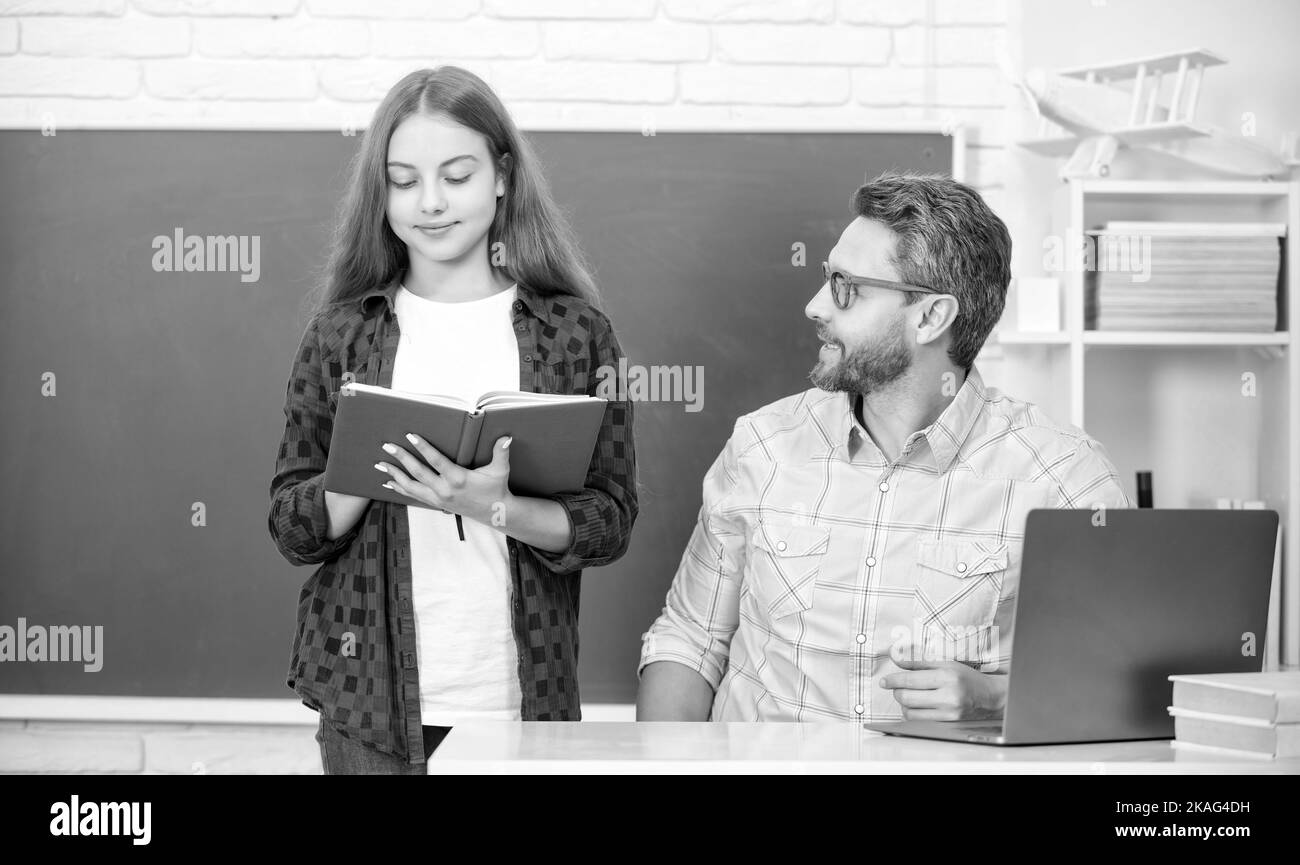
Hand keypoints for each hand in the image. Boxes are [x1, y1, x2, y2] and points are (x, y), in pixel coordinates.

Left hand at [374, 433, 513, 526]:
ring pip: (411, 486)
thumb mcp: (500, 470)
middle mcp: (444, 490)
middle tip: (387, 446)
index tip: (410, 436)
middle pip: (417, 472)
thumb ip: (501, 453)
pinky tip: (388, 483)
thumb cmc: (497, 488)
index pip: (436, 460)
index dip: (422, 447)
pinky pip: (414, 495)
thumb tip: (506, 437)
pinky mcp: (436, 504)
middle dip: (401, 458)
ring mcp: (438, 499)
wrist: (494, 513)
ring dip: (394, 474)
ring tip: (380, 464)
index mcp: (458, 478)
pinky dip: (400, 489)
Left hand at [878, 643, 1007, 720]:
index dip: (893, 679)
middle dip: (897, 691)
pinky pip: (919, 720)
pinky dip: (912, 713)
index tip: (884, 681)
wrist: (990, 697)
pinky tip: (917, 706)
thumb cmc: (966, 678)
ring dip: (903, 703)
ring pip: (910, 710)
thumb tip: (896, 657)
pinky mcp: (948, 724)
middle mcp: (948, 695)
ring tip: (909, 695)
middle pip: (907, 696)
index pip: (911, 679)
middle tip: (897, 686)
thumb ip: (918, 660)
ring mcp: (948, 712)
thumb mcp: (945, 663)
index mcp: (947, 675)